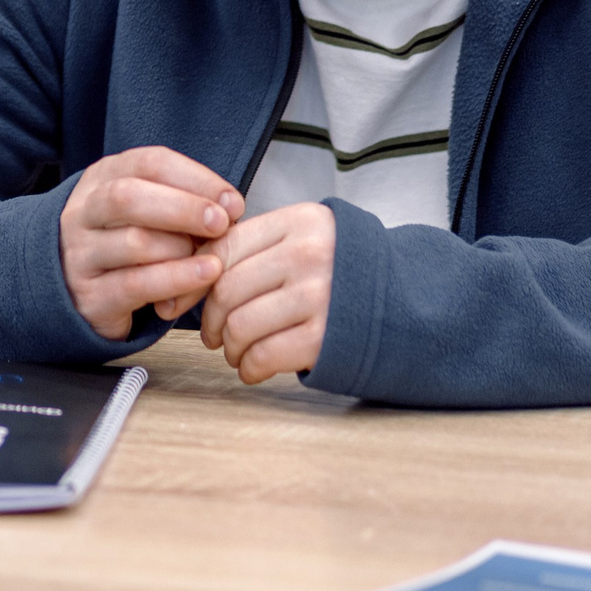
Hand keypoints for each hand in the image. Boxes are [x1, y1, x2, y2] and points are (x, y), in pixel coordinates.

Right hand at [57, 147, 244, 340]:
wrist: (79, 292)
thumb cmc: (128, 244)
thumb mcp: (148, 210)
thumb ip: (183, 202)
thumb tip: (230, 207)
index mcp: (102, 179)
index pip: (148, 163)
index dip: (195, 179)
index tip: (231, 201)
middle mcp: (83, 212)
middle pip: (128, 197)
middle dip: (184, 208)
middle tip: (222, 223)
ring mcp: (81, 254)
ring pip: (135, 243)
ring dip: (182, 249)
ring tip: (212, 259)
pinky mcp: (90, 295)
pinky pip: (137, 285)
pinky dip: (178, 279)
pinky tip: (205, 276)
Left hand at [200, 202, 334, 384]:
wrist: (408, 304)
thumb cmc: (343, 275)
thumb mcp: (306, 240)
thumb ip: (258, 248)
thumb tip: (189, 274)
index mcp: (299, 222)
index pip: (225, 247)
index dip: (194, 279)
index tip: (182, 300)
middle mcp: (309, 254)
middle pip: (226, 289)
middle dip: (211, 320)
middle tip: (214, 335)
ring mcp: (320, 295)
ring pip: (240, 326)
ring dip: (230, 348)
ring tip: (236, 352)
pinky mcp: (326, 337)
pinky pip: (263, 355)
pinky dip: (249, 368)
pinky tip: (253, 368)